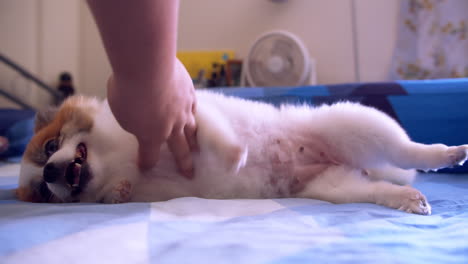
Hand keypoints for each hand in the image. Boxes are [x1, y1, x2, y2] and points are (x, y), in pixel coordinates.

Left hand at [107, 59, 197, 177]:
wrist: (149, 68)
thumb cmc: (128, 91)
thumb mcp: (121, 112)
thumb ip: (131, 119)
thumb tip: (135, 116)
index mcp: (152, 136)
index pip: (151, 155)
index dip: (148, 163)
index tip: (145, 168)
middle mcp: (171, 127)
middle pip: (180, 149)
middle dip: (184, 163)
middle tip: (190, 174)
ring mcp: (183, 110)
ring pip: (192, 130)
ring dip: (194, 140)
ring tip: (197, 148)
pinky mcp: (190, 93)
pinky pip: (194, 108)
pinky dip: (193, 113)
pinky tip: (193, 114)